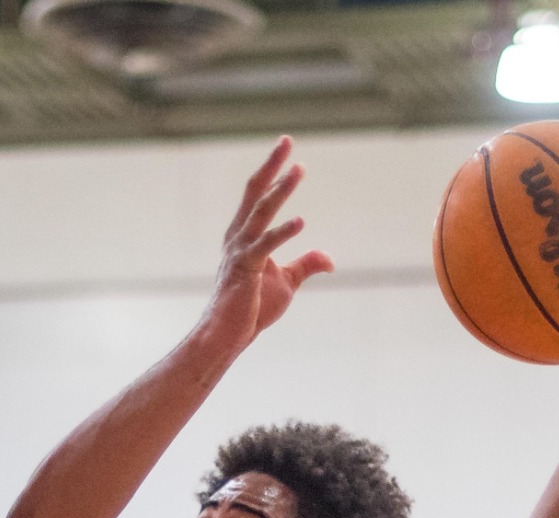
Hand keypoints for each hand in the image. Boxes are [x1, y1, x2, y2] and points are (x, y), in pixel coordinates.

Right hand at [197, 136, 334, 357]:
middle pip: (255, 193)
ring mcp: (240, 252)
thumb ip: (306, 265)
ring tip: (299, 170)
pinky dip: (283, 232)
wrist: (228, 335)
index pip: (258, 196)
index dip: (272, 171)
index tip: (287, 149)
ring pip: (262, 213)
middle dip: (272, 166)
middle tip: (286, 141)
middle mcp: (238, 238)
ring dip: (281, 190)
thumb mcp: (286, 282)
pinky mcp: (246, 270)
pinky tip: (301, 221)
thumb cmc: (252, 309)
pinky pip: (266, 246)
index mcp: (244, 236)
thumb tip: (330, 259)